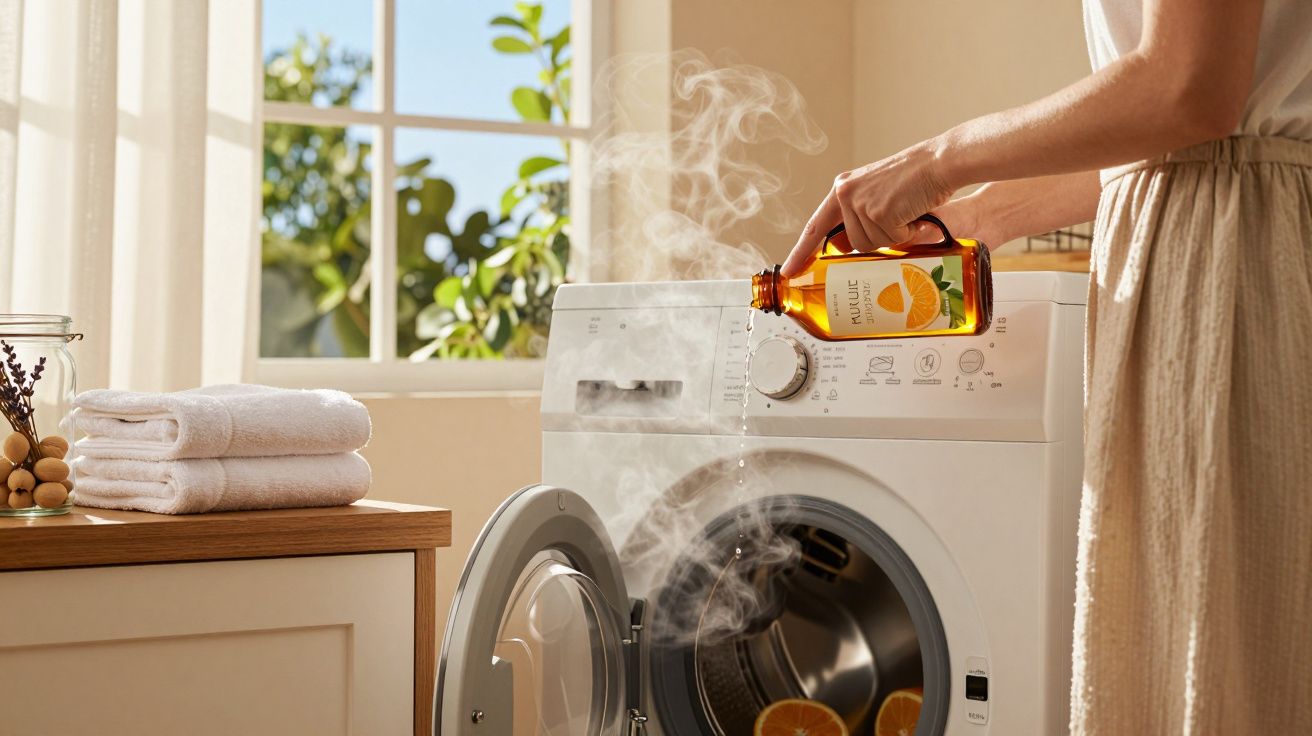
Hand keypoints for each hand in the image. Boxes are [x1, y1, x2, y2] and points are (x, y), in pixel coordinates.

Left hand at [782, 142, 953, 275]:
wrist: (939, 162)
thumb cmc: (915, 179)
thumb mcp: (877, 194)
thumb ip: (860, 217)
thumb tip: (852, 247)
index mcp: (843, 189)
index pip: (816, 225)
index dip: (802, 251)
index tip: (789, 271)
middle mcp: (845, 194)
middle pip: (855, 243)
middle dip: (880, 239)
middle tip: (899, 218)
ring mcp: (861, 203)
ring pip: (872, 245)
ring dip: (894, 236)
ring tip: (906, 212)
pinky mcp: (879, 212)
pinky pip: (893, 240)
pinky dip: (908, 233)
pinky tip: (914, 212)